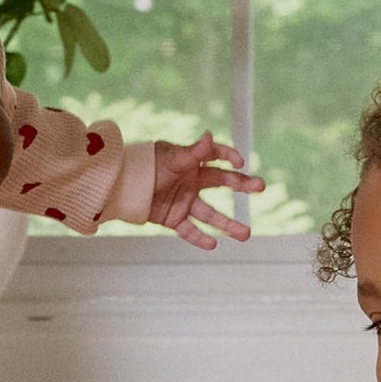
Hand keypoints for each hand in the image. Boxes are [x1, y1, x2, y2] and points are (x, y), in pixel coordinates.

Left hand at [149, 132, 263, 249]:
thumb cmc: (145, 165)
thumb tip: (209, 136)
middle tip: (260, 186)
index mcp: (191, 162)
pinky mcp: (174, 218)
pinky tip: (213, 245)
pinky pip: (190, 230)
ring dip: (228, 225)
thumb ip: (192, 152)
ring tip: (246, 234)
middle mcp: (192, 181)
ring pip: (211, 214)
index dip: (228, 156)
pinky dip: (200, 238)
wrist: (120, 185)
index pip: (216, 157)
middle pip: (222, 183)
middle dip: (242, 185)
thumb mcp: (171, 158)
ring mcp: (185, 201)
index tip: (240, 162)